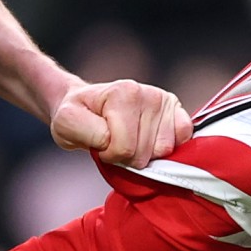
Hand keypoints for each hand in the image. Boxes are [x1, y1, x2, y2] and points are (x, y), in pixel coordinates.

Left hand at [49, 78, 191, 167]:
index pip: (124, 147)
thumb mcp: (66, 124)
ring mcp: (166, 102)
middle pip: (145, 153)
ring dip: (145, 155)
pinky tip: (151, 141)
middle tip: (114, 142)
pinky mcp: (179, 112)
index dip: (109, 154)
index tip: (100, 143)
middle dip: (127, 157)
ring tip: (130, 140)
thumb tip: (115, 142)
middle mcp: (149, 93)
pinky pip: (184, 139)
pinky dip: (169, 148)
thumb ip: (87, 132)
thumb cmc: (77, 117)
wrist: (86, 105)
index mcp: (124, 93)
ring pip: (164, 152)